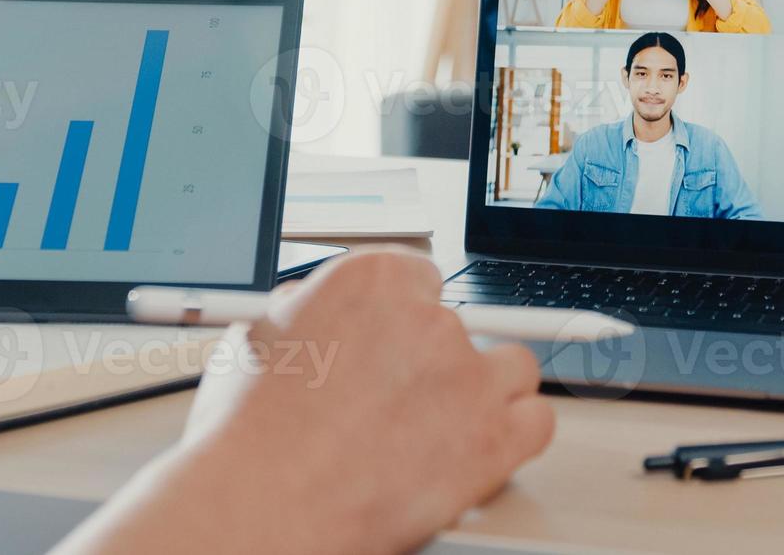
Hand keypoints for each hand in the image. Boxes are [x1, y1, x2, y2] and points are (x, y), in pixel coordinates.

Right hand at [61, 250, 554, 553]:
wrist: (262, 504)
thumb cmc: (246, 437)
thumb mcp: (257, 340)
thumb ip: (305, 315)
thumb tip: (311, 311)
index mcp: (372, 281)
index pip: (418, 279)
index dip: (405, 319)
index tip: (396, 344)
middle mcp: (427, 319)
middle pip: (460, 326)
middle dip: (435, 363)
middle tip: (404, 399)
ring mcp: (467, 377)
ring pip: (512, 367)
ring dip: (487, 392)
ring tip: (448, 424)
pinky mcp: (494, 437)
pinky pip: (537, 421)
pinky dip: (517, 436)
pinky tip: (487, 447)